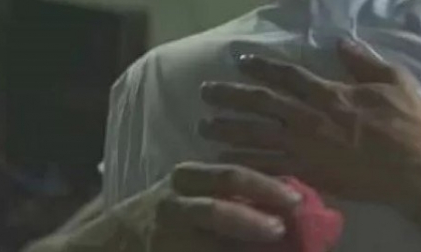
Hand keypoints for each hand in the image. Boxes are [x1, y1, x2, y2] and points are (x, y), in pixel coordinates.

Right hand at [148, 162, 299, 251]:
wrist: (123, 235)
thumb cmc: (179, 206)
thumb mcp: (200, 189)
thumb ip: (240, 192)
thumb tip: (295, 200)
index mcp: (189, 178)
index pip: (230, 177)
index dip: (266, 188)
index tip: (297, 200)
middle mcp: (173, 204)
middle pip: (215, 211)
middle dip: (252, 222)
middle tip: (281, 230)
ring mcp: (163, 236)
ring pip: (205, 245)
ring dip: (241, 249)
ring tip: (273, 249)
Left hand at [199, 38, 420, 206]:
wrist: (413, 168)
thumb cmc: (406, 124)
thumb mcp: (394, 80)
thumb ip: (364, 62)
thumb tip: (340, 42)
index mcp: (329, 93)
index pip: (288, 75)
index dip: (262, 66)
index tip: (241, 61)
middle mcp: (309, 117)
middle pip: (262, 103)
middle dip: (232, 95)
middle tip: (205, 91)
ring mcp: (305, 147)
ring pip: (257, 135)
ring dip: (228, 128)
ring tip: (204, 125)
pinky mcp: (307, 174)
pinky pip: (268, 167)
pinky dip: (244, 164)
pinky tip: (225, 162)